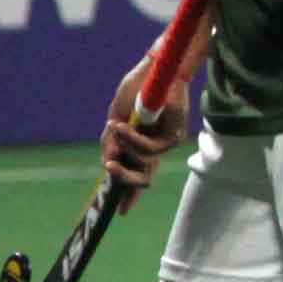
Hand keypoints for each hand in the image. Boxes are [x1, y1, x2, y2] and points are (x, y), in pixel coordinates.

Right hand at [103, 52, 189, 190]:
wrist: (156, 70)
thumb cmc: (137, 89)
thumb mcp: (116, 117)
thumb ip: (112, 140)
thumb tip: (108, 162)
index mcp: (141, 144)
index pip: (135, 174)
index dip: (128, 195)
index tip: (120, 211)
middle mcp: (155, 147)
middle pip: (143, 179)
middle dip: (124, 181)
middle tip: (109, 168)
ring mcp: (165, 144)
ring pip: (145, 166)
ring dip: (125, 148)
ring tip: (115, 128)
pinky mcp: (174, 136)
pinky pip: (149, 150)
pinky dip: (133, 140)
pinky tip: (122, 126)